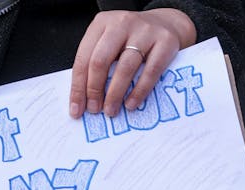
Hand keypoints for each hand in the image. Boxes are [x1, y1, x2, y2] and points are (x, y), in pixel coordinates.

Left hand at [70, 8, 195, 118]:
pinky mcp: (166, 41)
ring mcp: (145, 31)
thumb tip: (83, 100)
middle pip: (100, 62)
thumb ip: (96, 64)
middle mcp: (122, 24)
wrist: (168, 24)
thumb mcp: (109, 43)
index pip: (83, 59)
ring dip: (114, 94)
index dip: (78, 87)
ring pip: (124, 68)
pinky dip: (139, 91)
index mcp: (101, 24)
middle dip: (94, 90)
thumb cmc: (132, 39)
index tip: (76, 109)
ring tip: (110, 110)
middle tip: (94, 109)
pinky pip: (150, 71)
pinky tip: (131, 104)